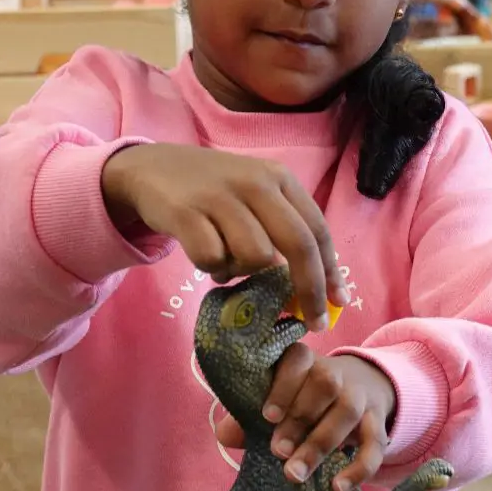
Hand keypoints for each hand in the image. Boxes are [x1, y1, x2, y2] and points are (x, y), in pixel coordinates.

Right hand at [102, 143, 346, 328]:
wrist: (152, 168)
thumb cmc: (214, 191)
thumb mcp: (254, 196)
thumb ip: (282, 230)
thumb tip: (312, 287)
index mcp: (278, 178)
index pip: (317, 229)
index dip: (331, 271)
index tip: (338, 303)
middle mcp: (254, 183)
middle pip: (298, 245)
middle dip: (310, 289)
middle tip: (310, 322)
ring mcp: (220, 196)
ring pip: (256, 258)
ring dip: (244, 271)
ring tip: (228, 259)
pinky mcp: (186, 213)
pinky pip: (213, 260)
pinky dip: (212, 267)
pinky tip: (204, 252)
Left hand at [216, 347, 395, 490]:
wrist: (360, 387)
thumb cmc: (303, 397)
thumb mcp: (279, 399)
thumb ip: (249, 415)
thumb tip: (225, 435)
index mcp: (305, 361)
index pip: (298, 359)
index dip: (284, 385)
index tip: (266, 416)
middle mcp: (336, 373)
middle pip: (325, 384)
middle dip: (299, 418)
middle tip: (277, 451)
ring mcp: (359, 396)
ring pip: (347, 411)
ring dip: (320, 443)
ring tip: (295, 474)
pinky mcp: (377, 423)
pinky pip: (375, 443)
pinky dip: (359, 467)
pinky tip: (338, 488)